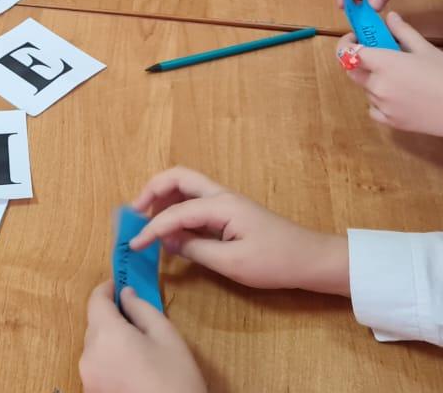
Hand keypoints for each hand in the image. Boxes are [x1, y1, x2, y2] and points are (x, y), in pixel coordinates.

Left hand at [79, 281, 205, 392]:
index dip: (107, 288)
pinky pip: (97, 367)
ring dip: (111, 340)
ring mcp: (88, 380)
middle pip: (94, 324)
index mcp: (106, 336)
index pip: (95, 300)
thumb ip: (143, 309)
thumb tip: (126, 295)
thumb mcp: (166, 336)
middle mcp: (89, 356)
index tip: (120, 283)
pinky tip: (134, 369)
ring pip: (95, 347)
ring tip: (140, 349)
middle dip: (112, 316)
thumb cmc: (175, 380)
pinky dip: (110, 361)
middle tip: (138, 318)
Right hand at [130, 167, 349, 294]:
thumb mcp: (231, 263)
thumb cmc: (274, 261)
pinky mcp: (229, 213)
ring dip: (163, 197)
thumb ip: (195, 249)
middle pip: (178, 178)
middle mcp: (220, 196)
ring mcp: (226, 202)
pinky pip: (195, 202)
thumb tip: (167, 242)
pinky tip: (171, 230)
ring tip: (147, 220)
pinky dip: (177, 209)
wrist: (309, 258)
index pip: (175, 212)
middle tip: (134, 213)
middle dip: (152, 190)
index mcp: (221, 205)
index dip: (151, 228)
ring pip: (186, 187)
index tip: (133, 244)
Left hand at [337, 12, 442, 152]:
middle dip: (358, 61)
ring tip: (397, 75)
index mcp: (385, 64)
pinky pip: (373, 109)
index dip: (346, 44)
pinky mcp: (390, 123)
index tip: (355, 39)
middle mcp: (378, 86)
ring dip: (372, 80)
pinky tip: (397, 96)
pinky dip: (378, 101)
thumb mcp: (426, 48)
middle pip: (352, 71)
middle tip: (376, 55)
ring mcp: (383, 106)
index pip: (348, 53)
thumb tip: (390, 17)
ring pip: (365, 90)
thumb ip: (403, 32)